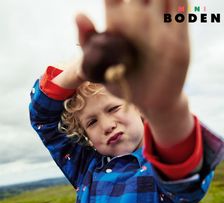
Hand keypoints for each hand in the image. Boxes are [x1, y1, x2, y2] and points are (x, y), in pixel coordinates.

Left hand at [76, 0, 189, 114]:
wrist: (150, 103)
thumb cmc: (123, 84)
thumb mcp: (100, 67)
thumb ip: (88, 41)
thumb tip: (78, 13)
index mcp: (119, 22)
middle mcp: (140, 19)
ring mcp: (160, 26)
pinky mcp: (179, 38)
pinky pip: (181, 12)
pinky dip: (178, 0)